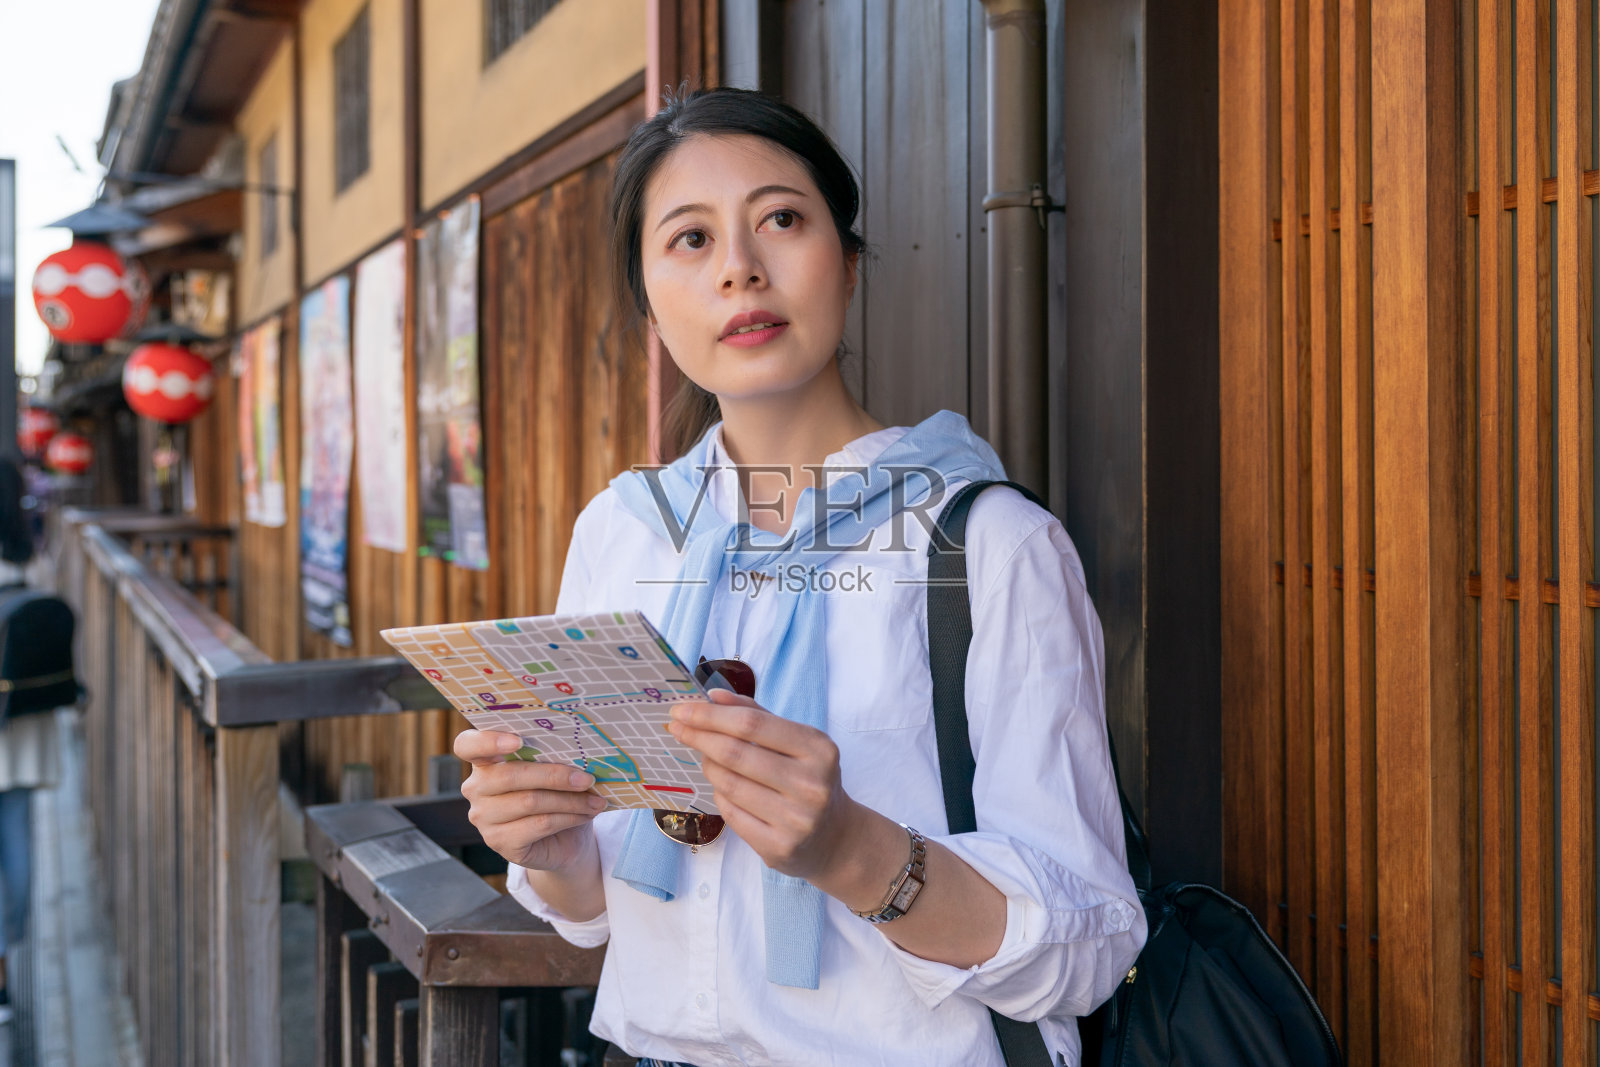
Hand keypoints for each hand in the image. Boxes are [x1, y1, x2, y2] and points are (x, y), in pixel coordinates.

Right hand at [455, 729, 607, 871]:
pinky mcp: (499, 842)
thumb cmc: (556, 794)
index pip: (468, 745)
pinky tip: (586, 814)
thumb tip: (580, 751)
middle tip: (588, 778)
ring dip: (570, 800)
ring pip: (530, 801)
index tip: (518, 740)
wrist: (563, 839)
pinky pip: (538, 825)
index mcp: (485, 760)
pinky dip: (568, 818)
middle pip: (511, 775)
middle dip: (555, 775)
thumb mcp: (554, 770)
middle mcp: (476, 788)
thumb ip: (553, 756)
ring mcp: (483, 817)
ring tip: (596, 800)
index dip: (488, 740)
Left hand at [668, 689, 857, 881]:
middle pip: (736, 753)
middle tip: (676, 727)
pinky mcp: (778, 848)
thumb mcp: (796, 742)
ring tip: (706, 757)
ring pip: (729, 785)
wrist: (835, 837)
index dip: (711, 715)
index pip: (752, 724)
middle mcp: (811, 785)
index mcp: (818, 749)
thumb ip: (757, 715)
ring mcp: (796, 820)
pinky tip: (722, 787)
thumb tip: (714, 696)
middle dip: (699, 736)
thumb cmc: (809, 779)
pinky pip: (731, 813)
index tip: (682, 709)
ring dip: (708, 766)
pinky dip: (719, 795)